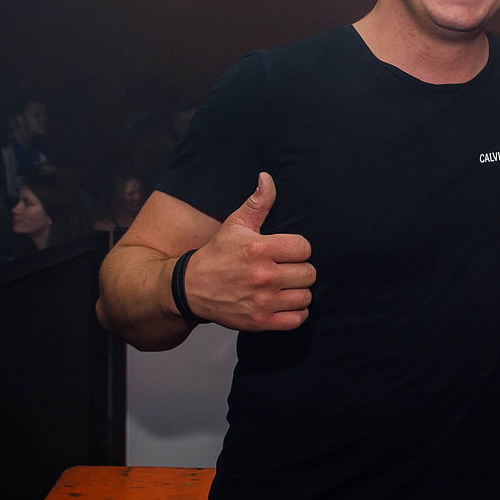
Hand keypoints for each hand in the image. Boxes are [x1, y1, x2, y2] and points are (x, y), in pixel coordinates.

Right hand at [183, 172, 314, 330]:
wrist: (190, 288)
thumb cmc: (217, 253)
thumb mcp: (235, 224)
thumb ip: (257, 202)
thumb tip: (267, 177)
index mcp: (259, 249)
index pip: (304, 247)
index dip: (298, 248)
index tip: (287, 251)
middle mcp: (263, 276)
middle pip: (309, 273)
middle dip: (300, 269)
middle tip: (287, 269)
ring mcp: (262, 301)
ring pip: (305, 296)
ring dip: (299, 291)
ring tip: (286, 286)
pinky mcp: (260, 322)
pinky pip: (296, 319)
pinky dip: (296, 313)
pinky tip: (285, 303)